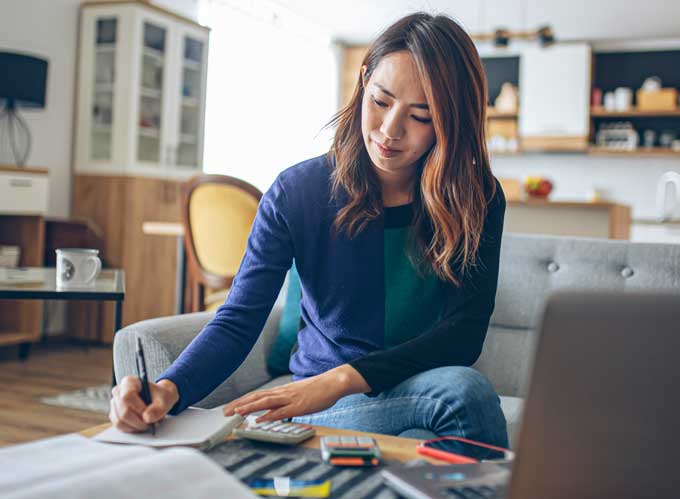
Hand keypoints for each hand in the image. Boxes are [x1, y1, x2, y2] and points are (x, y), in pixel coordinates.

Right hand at [109, 376, 179, 432]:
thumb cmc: (161, 396)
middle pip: (123, 411)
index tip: (148, 414)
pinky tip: (141, 426)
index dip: (138, 408)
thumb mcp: (165, 399)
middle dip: (138, 421)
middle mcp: (118, 391)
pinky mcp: (115, 415)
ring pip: (119, 421)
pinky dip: (131, 429)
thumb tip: (146, 418)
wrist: (159, 399)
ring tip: (147, 424)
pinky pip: (119, 426)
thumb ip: (158, 408)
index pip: (127, 396)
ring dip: (135, 426)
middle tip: (150, 424)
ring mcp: (115, 404)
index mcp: (129, 382)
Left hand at [223, 364, 369, 421]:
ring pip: (265, 402)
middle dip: (240, 404)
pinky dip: (269, 414)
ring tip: (236, 413)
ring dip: (249, 407)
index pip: (257, 395)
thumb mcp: (297, 395)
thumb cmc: (317, 390)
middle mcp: (282, 393)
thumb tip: (273, 411)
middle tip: (225, 412)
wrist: (333, 382)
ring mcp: (290, 398)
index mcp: (281, 391)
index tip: (230, 407)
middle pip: (256, 397)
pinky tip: (260, 419)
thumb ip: (284, 402)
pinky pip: (281, 410)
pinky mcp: (299, 405)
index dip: (243, 401)